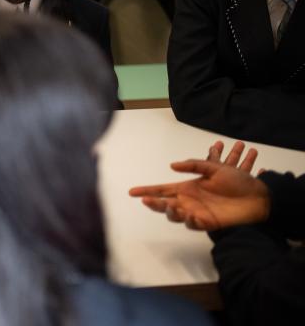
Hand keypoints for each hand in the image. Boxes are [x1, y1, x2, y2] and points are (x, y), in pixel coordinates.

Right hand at [128, 140, 270, 230]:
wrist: (258, 197)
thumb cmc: (237, 182)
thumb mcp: (215, 167)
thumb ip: (194, 165)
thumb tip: (171, 166)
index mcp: (187, 188)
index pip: (162, 189)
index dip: (147, 191)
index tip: (132, 192)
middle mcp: (188, 201)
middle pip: (164, 204)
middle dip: (154, 203)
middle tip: (147, 201)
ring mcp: (197, 213)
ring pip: (175, 216)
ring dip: (170, 212)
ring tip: (171, 206)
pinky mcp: (208, 223)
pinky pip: (194, 225)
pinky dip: (190, 221)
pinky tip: (190, 215)